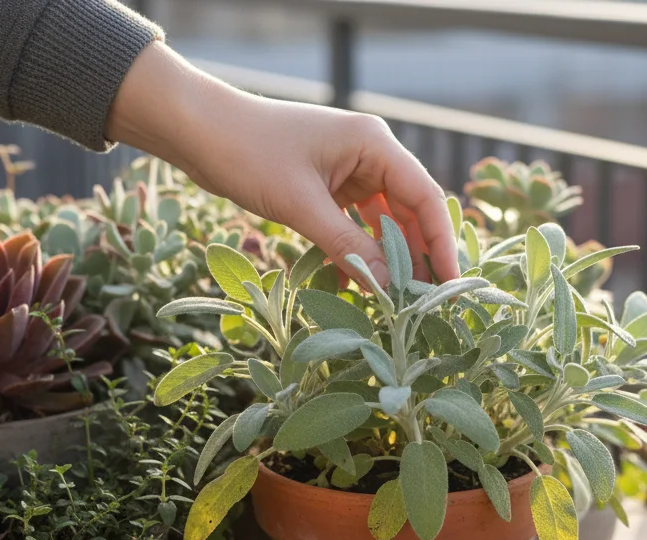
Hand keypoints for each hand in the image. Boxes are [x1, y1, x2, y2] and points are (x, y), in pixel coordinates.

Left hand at [105, 43, 458, 287]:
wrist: (196, 131)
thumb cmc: (248, 153)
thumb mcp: (301, 205)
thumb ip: (348, 245)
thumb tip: (389, 287)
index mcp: (374, 144)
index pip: (425, 197)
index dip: (441, 243)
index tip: (451, 284)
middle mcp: (368, 154)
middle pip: (409, 212)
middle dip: (416, 256)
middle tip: (424, 301)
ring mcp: (347, 170)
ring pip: (382, 222)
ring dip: (385, 259)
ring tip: (394, 300)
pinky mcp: (326, 186)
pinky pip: (353, 225)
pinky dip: (356, 253)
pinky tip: (354, 286)